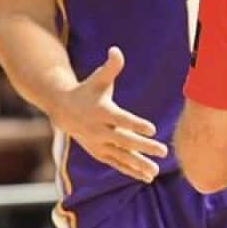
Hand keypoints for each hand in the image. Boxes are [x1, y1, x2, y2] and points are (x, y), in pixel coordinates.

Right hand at [50, 47, 166, 182]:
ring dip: (138, 165)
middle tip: (163, 152)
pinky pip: (116, 164)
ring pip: (121, 157)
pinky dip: (130, 171)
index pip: (121, 120)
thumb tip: (116, 50)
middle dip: (144, 147)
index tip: (152, 129)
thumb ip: (111, 66)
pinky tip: (146, 177)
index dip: (136, 125)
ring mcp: (98, 144)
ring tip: (156, 171)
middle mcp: (99, 130)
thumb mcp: (98, 78)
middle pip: (124, 141)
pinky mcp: (99, 152)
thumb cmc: (87, 91)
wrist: (63, 109)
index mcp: (102, 112)